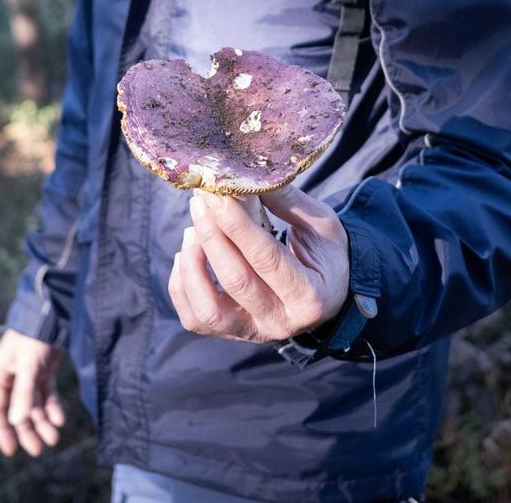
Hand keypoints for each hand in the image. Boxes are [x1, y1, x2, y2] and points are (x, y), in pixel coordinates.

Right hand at [0, 329, 65, 456]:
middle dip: (27, 430)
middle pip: (17, 411)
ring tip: (54, 438)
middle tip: (38, 450)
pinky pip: (46, 395)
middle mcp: (11, 377)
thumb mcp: (28, 366)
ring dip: (42, 422)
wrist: (52, 313)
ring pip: (33, 405)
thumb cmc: (33, 336)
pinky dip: (52, 407)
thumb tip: (17, 422)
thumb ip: (23, 393)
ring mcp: (28, 374)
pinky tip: (60, 420)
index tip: (11, 451)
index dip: (3, 430)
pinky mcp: (43, 370)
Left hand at [168, 187, 349, 342]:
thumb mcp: (321, 224)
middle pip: (235, 280)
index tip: (218, 194)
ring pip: (207, 310)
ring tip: (193, 229)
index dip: (237, 224)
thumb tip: (246, 176)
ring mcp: (253, 332)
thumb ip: (287, 202)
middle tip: (201, 200)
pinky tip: (188, 253)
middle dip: (212, 235)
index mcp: (309, 296)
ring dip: (193, 265)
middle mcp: (281, 322)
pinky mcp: (231, 333)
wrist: (328, 291)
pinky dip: (182, 285)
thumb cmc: (325, 253)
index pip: (266, 258)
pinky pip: (193, 318)